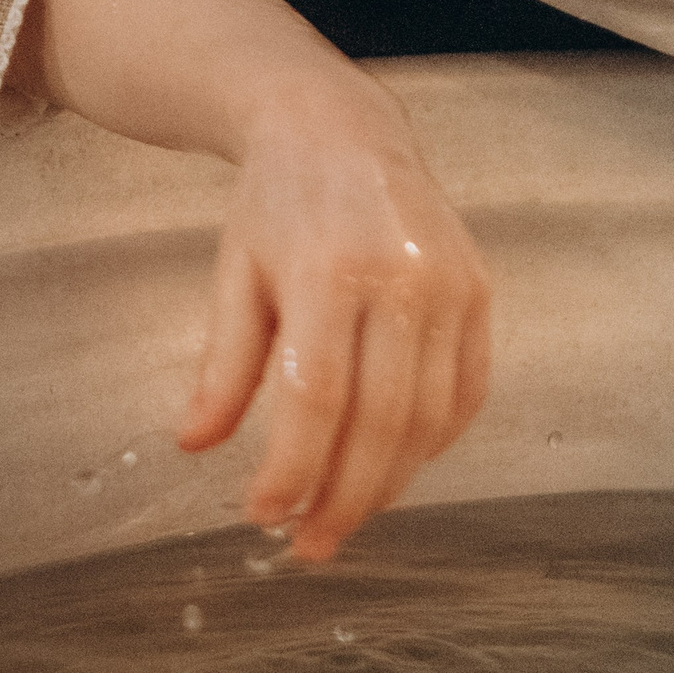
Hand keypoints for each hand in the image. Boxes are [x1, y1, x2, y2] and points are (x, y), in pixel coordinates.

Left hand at [177, 85, 488, 561]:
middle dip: (345, 498)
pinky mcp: (479, 292)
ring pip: (429, 418)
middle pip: (382, 421)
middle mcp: (402, 278)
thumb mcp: (234, 274)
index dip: (292, 469)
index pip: (317, 399)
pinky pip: (465, 392)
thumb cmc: (276, 203)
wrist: (339, 128)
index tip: (262, 515)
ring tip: (345, 516)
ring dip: (389, 482)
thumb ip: (221, 367)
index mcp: (328, 270)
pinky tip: (394, 465)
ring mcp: (451, 285)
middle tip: (310, 544)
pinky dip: (433, 442)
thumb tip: (193, 445)